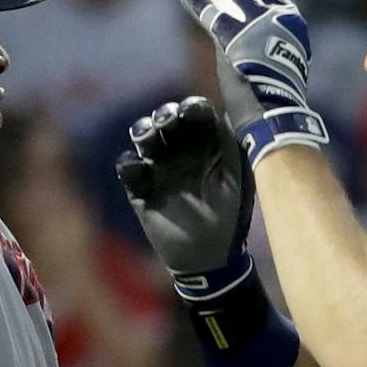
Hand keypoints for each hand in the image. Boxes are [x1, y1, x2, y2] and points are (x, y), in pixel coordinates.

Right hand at [116, 96, 254, 298]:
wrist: (207, 258)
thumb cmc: (230, 217)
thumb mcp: (237, 181)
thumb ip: (232, 147)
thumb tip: (227, 113)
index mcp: (206, 145)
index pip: (196, 116)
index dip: (191, 108)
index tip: (190, 111)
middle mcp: (180, 150)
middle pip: (167, 121)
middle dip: (164, 115)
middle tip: (166, 121)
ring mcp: (159, 167)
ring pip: (145, 138)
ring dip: (143, 131)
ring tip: (147, 138)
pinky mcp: (140, 188)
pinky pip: (129, 169)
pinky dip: (129, 164)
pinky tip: (137, 167)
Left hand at [179, 0, 328, 168]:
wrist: (274, 116)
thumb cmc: (274, 98)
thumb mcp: (276, 63)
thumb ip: (264, 44)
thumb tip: (247, 39)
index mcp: (290, 21)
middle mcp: (275, 16)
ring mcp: (254, 24)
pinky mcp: (233, 37)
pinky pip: (209, 12)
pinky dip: (194, 1)